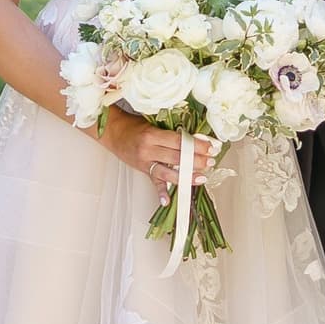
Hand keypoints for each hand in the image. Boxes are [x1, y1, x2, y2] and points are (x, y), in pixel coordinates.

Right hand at [97, 116, 216, 199]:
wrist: (113, 132)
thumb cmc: (134, 125)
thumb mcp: (153, 123)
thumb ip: (171, 131)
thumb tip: (195, 138)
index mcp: (152, 135)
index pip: (179, 141)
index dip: (196, 145)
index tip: (210, 147)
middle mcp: (148, 149)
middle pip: (177, 157)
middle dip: (196, 161)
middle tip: (210, 162)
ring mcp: (145, 162)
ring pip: (168, 172)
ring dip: (186, 176)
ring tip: (202, 177)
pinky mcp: (143, 170)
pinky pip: (154, 182)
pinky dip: (161, 193)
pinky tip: (168, 201)